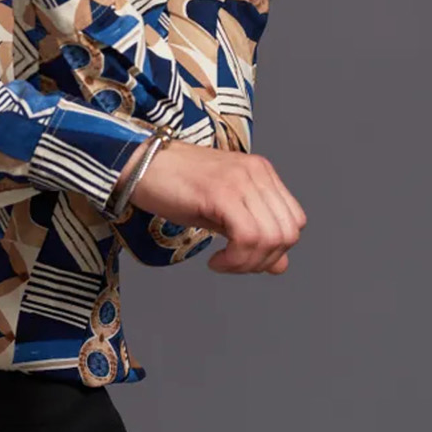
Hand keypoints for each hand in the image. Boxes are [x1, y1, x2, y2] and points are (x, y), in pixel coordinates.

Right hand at [116, 137, 306, 274]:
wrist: (138, 164)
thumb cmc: (174, 186)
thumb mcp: (221, 214)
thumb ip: (253, 236)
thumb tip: (280, 266)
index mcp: (261, 172)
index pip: (294, 221)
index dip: (276, 249)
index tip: (244, 257)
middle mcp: (257, 172)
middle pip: (288, 232)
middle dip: (264, 260)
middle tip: (233, 264)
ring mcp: (240, 180)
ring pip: (271, 238)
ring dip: (248, 263)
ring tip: (223, 263)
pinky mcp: (221, 192)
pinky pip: (248, 237)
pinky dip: (236, 260)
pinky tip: (216, 261)